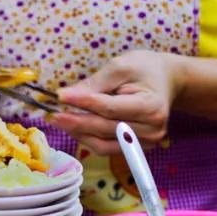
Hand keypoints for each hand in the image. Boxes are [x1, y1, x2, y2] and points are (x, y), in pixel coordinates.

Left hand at [52, 50, 184, 154]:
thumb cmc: (144, 70)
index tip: (59, 96)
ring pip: (102, 144)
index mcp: (152, 106)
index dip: (83, 103)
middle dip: (75, 121)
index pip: (110, 108)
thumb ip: (94, 83)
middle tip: (51, 114)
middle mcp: (152, 129)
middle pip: (104, 128)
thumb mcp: (120, 67)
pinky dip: (87, 138)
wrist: (166, 81)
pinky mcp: (135, 148)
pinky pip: (105, 147)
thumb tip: (65, 96)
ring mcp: (145, 142)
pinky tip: (74, 126)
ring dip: (78, 133)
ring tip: (58, 120)